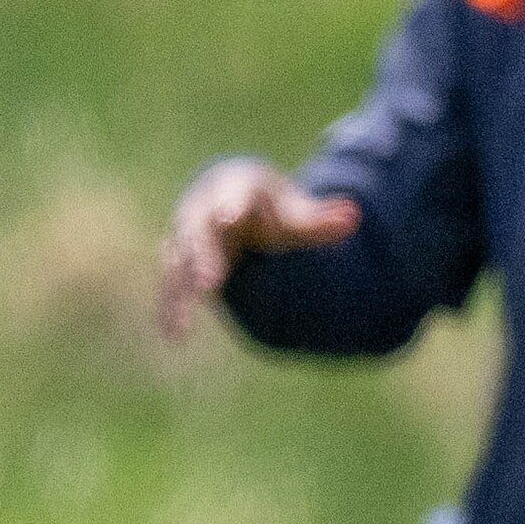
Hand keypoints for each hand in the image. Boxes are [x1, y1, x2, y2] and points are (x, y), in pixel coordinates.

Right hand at [158, 156, 356, 340]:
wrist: (231, 202)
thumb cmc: (270, 208)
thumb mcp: (295, 212)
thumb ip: (321, 219)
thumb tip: (354, 217)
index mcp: (234, 187)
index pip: (232, 194)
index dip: (231, 205)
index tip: (228, 217)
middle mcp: (202, 208)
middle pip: (197, 230)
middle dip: (201, 255)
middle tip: (209, 283)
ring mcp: (186, 235)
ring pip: (178, 260)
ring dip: (178, 290)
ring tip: (182, 325)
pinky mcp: (179, 261)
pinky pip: (171, 284)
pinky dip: (170, 307)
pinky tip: (173, 336)